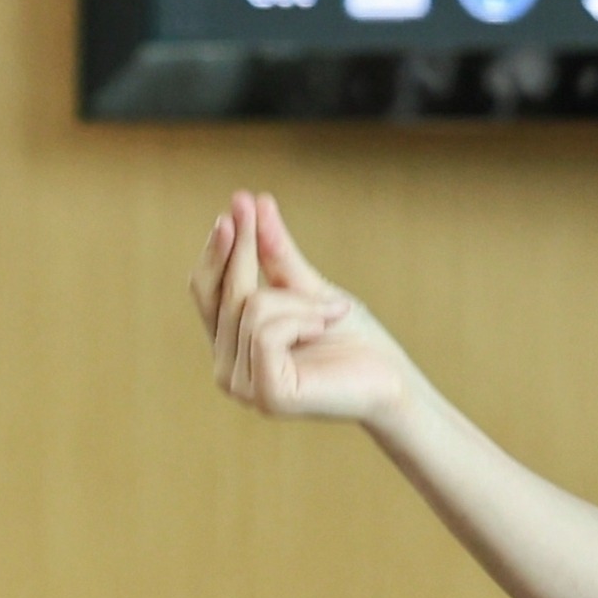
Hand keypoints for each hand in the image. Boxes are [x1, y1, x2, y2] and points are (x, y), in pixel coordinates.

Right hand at [190, 190, 415, 425]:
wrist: (392, 378)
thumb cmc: (352, 337)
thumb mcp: (308, 286)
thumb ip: (275, 252)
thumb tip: (249, 202)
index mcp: (230, 343)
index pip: (205, 289)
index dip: (217, 249)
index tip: (236, 204)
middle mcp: (226, 367)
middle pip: (225, 293)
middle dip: (249, 252)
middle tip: (260, 214)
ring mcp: (242, 387)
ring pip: (250, 308)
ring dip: (300, 301)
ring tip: (331, 314)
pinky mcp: (268, 396)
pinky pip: (267, 332)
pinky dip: (302, 320)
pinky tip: (323, 327)